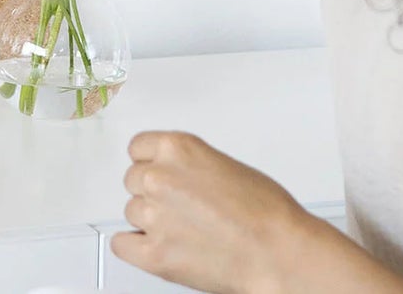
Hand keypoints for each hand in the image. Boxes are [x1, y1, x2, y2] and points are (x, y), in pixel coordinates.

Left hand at [110, 130, 310, 293]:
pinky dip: (135, 248)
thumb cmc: (267, 212)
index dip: (152, 164)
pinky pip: (122, 245)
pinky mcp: (154, 254)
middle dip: (154, 193)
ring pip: (132, 212)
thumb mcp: (222, 165)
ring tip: (185, 231)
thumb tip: (175, 177)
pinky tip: (155, 248)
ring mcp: (154, 216)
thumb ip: (188, 166)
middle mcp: (158, 177)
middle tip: (182, 208)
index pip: (137, 148)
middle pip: (133, 180)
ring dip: (151, 222)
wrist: (280, 254)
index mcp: (176, 147)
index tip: (161, 175)